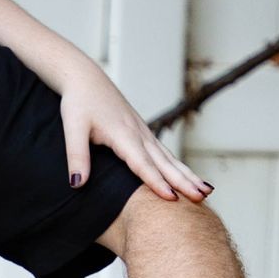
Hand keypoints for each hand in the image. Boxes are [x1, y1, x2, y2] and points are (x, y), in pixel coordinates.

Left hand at [59, 61, 210, 204]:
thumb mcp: (72, 128)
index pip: (142, 163)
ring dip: (188, 175)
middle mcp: (139, 134)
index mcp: (123, 134)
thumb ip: (76, 156)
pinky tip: (189, 177)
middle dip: (184, 181)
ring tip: (207, 191)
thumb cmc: (78, 102)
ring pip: (169, 158)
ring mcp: (143, 132)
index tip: (171, 199)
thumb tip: (77, 184)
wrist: (86, 78)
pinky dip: (179, 166)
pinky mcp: (143, 132)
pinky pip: (164, 153)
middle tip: (202, 197)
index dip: (156, 182)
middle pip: (164, 162)